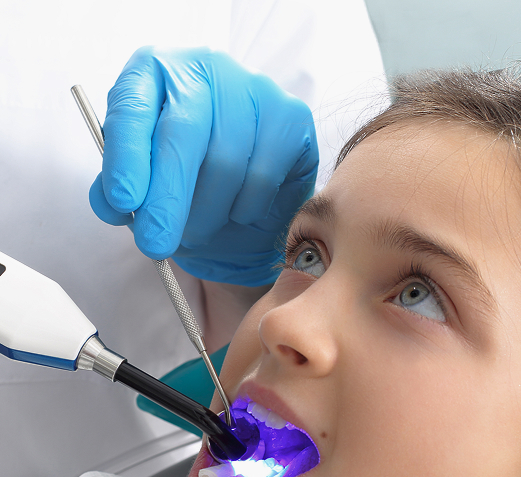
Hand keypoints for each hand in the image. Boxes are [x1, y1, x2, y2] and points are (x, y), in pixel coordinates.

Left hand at [89, 46, 317, 285]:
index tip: (122, 201)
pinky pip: (263, 177)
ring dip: (207, 214)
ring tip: (197, 231)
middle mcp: (207, 68)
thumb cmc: (189, 185)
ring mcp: (255, 89)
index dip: (126, 158)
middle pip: (184, 133)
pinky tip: (236, 212)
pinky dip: (244, 209)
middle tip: (155, 245)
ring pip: (226, 162)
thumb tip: (109, 204)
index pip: (133, 108)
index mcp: (156, 72)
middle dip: (167, 198)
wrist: (246, 196)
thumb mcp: (146, 188)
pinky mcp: (292, 118)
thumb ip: (121, 191)